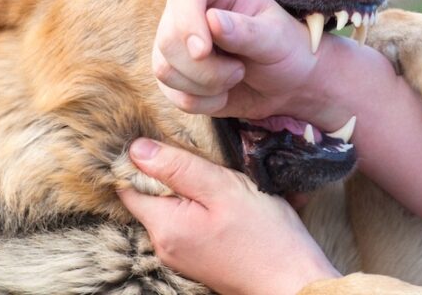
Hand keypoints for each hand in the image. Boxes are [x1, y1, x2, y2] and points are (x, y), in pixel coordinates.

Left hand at [118, 138, 339, 294]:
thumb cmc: (265, 236)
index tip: (164, 141)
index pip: (127, 186)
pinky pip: (187, 221)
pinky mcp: (198, 257)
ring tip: (218, 178)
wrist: (294, 280)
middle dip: (169, 172)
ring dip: (188, 188)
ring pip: (171, 207)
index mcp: (164, 226)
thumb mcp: (223, 188)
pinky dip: (199, 205)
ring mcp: (181, 254)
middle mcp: (164, 244)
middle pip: (149, 195)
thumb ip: (178, 168)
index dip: (140, 159)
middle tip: (202, 158)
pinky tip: (223, 200)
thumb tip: (136, 149)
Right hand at [153, 0, 325, 121]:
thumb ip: (247, 31)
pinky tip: (223, 93)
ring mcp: (176, 41)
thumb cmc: (285, 50)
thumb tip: (213, 20)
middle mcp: (187, 8)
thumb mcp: (276, 39)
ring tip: (236, 77)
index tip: (203, 52)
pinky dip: (203, 102)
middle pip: (169, 39)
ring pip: (165, 69)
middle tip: (240, 71)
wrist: (285, 84)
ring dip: (206, 86)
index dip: (187, 22)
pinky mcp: (172, 71)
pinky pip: (173, 95)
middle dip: (206, 69)